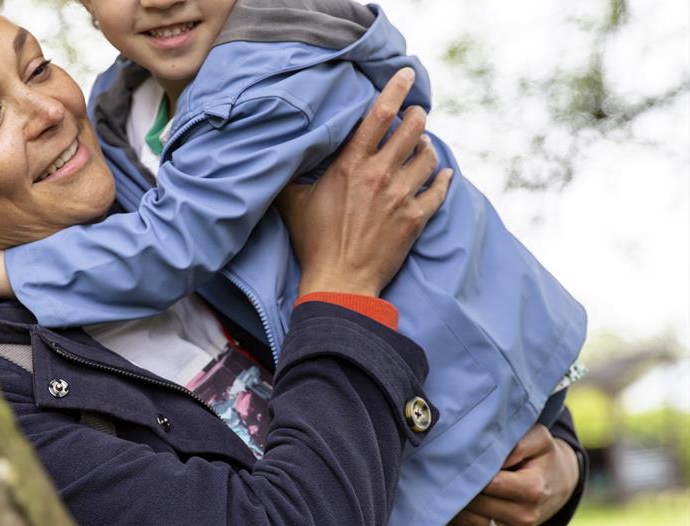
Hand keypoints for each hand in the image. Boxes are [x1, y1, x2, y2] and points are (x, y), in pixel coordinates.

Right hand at [277, 68, 451, 296]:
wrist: (340, 281)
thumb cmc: (313, 242)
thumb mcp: (292, 202)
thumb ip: (290, 174)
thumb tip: (277, 156)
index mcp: (351, 165)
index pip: (379, 114)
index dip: (396, 89)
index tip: (407, 75)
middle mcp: (380, 175)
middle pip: (412, 129)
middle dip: (417, 116)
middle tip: (416, 114)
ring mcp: (401, 197)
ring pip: (428, 156)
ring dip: (427, 146)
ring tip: (423, 146)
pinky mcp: (415, 219)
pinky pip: (439, 189)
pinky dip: (443, 178)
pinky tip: (443, 174)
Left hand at [450, 425, 579, 525]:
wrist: (559, 482)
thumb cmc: (544, 455)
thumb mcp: (539, 439)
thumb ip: (517, 443)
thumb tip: (491, 453)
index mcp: (532, 489)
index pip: (488, 483)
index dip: (471, 468)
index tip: (458, 455)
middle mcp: (524, 515)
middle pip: (476, 501)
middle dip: (462, 482)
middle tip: (451, 465)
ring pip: (472, 515)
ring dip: (461, 496)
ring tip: (457, 476)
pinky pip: (476, 523)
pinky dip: (467, 510)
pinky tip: (466, 491)